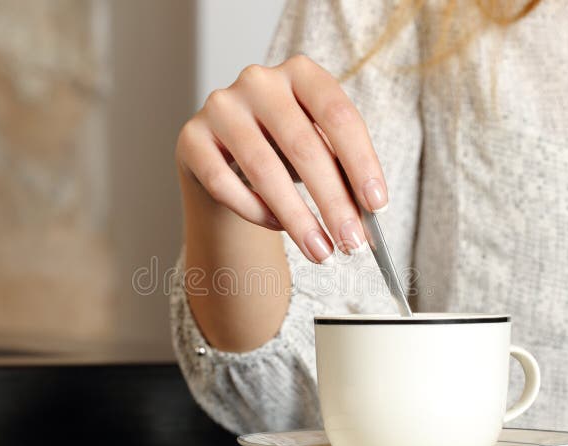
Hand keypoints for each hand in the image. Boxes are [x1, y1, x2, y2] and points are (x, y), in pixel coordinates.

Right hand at [175, 55, 388, 263]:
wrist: (226, 155)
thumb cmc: (282, 151)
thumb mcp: (318, 150)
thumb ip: (342, 174)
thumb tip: (365, 221)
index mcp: (300, 72)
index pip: (338, 115)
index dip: (361, 162)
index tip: (376, 205)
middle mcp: (258, 81)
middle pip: (303, 145)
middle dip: (333, 202)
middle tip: (351, 243)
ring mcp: (220, 106)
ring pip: (263, 169)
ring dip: (298, 218)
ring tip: (320, 251)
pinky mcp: (191, 137)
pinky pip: (224, 183)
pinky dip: (255, 211)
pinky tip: (278, 226)